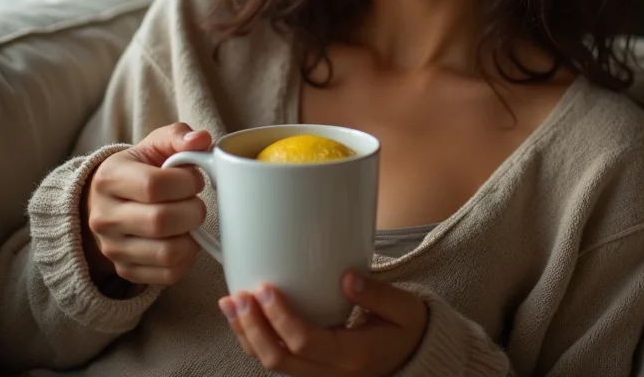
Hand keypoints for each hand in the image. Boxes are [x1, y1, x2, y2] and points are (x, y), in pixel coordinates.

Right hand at [81, 122, 211, 285]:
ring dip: (192, 236)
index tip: (194, 178)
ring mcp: (112, 248)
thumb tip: (202, 139)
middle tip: (196, 201)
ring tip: (189, 220)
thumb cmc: (140, 168)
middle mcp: (104, 217)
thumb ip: (179, 136)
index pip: (154, 185)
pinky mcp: (126, 270)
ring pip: (166, 253)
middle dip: (193, 210)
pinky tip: (184, 238)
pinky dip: (187, 258)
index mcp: (110, 178)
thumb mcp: (155, 145)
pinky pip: (168, 274)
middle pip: (160, 221)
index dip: (186, 182)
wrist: (110, 199)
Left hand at [219, 272, 428, 375]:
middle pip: (279, 359)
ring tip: (230, 305)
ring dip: (247, 336)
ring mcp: (319, 375)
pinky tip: (244, 319)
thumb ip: (378, 294)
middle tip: (238, 297)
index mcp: (353, 355)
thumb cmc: (406, 328)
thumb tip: (347, 277)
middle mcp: (331, 372)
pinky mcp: (312, 369)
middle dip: (253, 328)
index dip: (281, 318)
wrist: (412, 355)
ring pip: (273, 364)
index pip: (305, 342)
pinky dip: (256, 341)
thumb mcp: (404, 308)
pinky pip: (278, 361)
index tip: (267, 288)